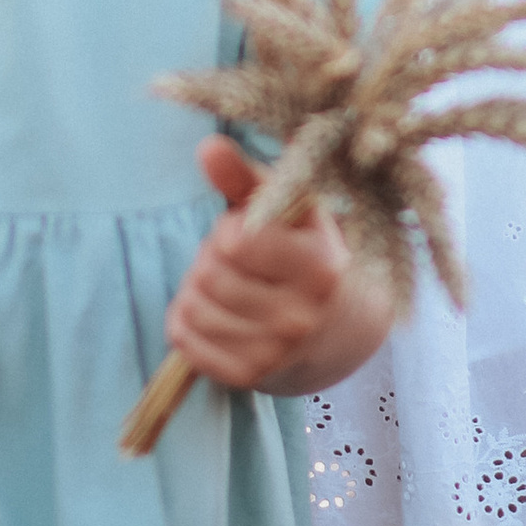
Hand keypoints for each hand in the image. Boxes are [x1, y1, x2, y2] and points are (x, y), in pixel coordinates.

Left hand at [165, 138, 395, 397]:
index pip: (236, 241)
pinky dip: (185, 320)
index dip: (231, 230)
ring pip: (192, 306)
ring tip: (225, 285)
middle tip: (235, 263)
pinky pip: (184, 339)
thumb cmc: (307, 253)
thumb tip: (207, 147)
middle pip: (209, 272)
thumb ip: (246, 177)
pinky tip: (214, 312)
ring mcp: (276, 353)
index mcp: (320, 268)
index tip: (249, 235)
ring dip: (196, 287)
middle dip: (211, 257)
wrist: (341, 330)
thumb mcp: (290, 210)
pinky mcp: (249, 377)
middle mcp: (302, 317)